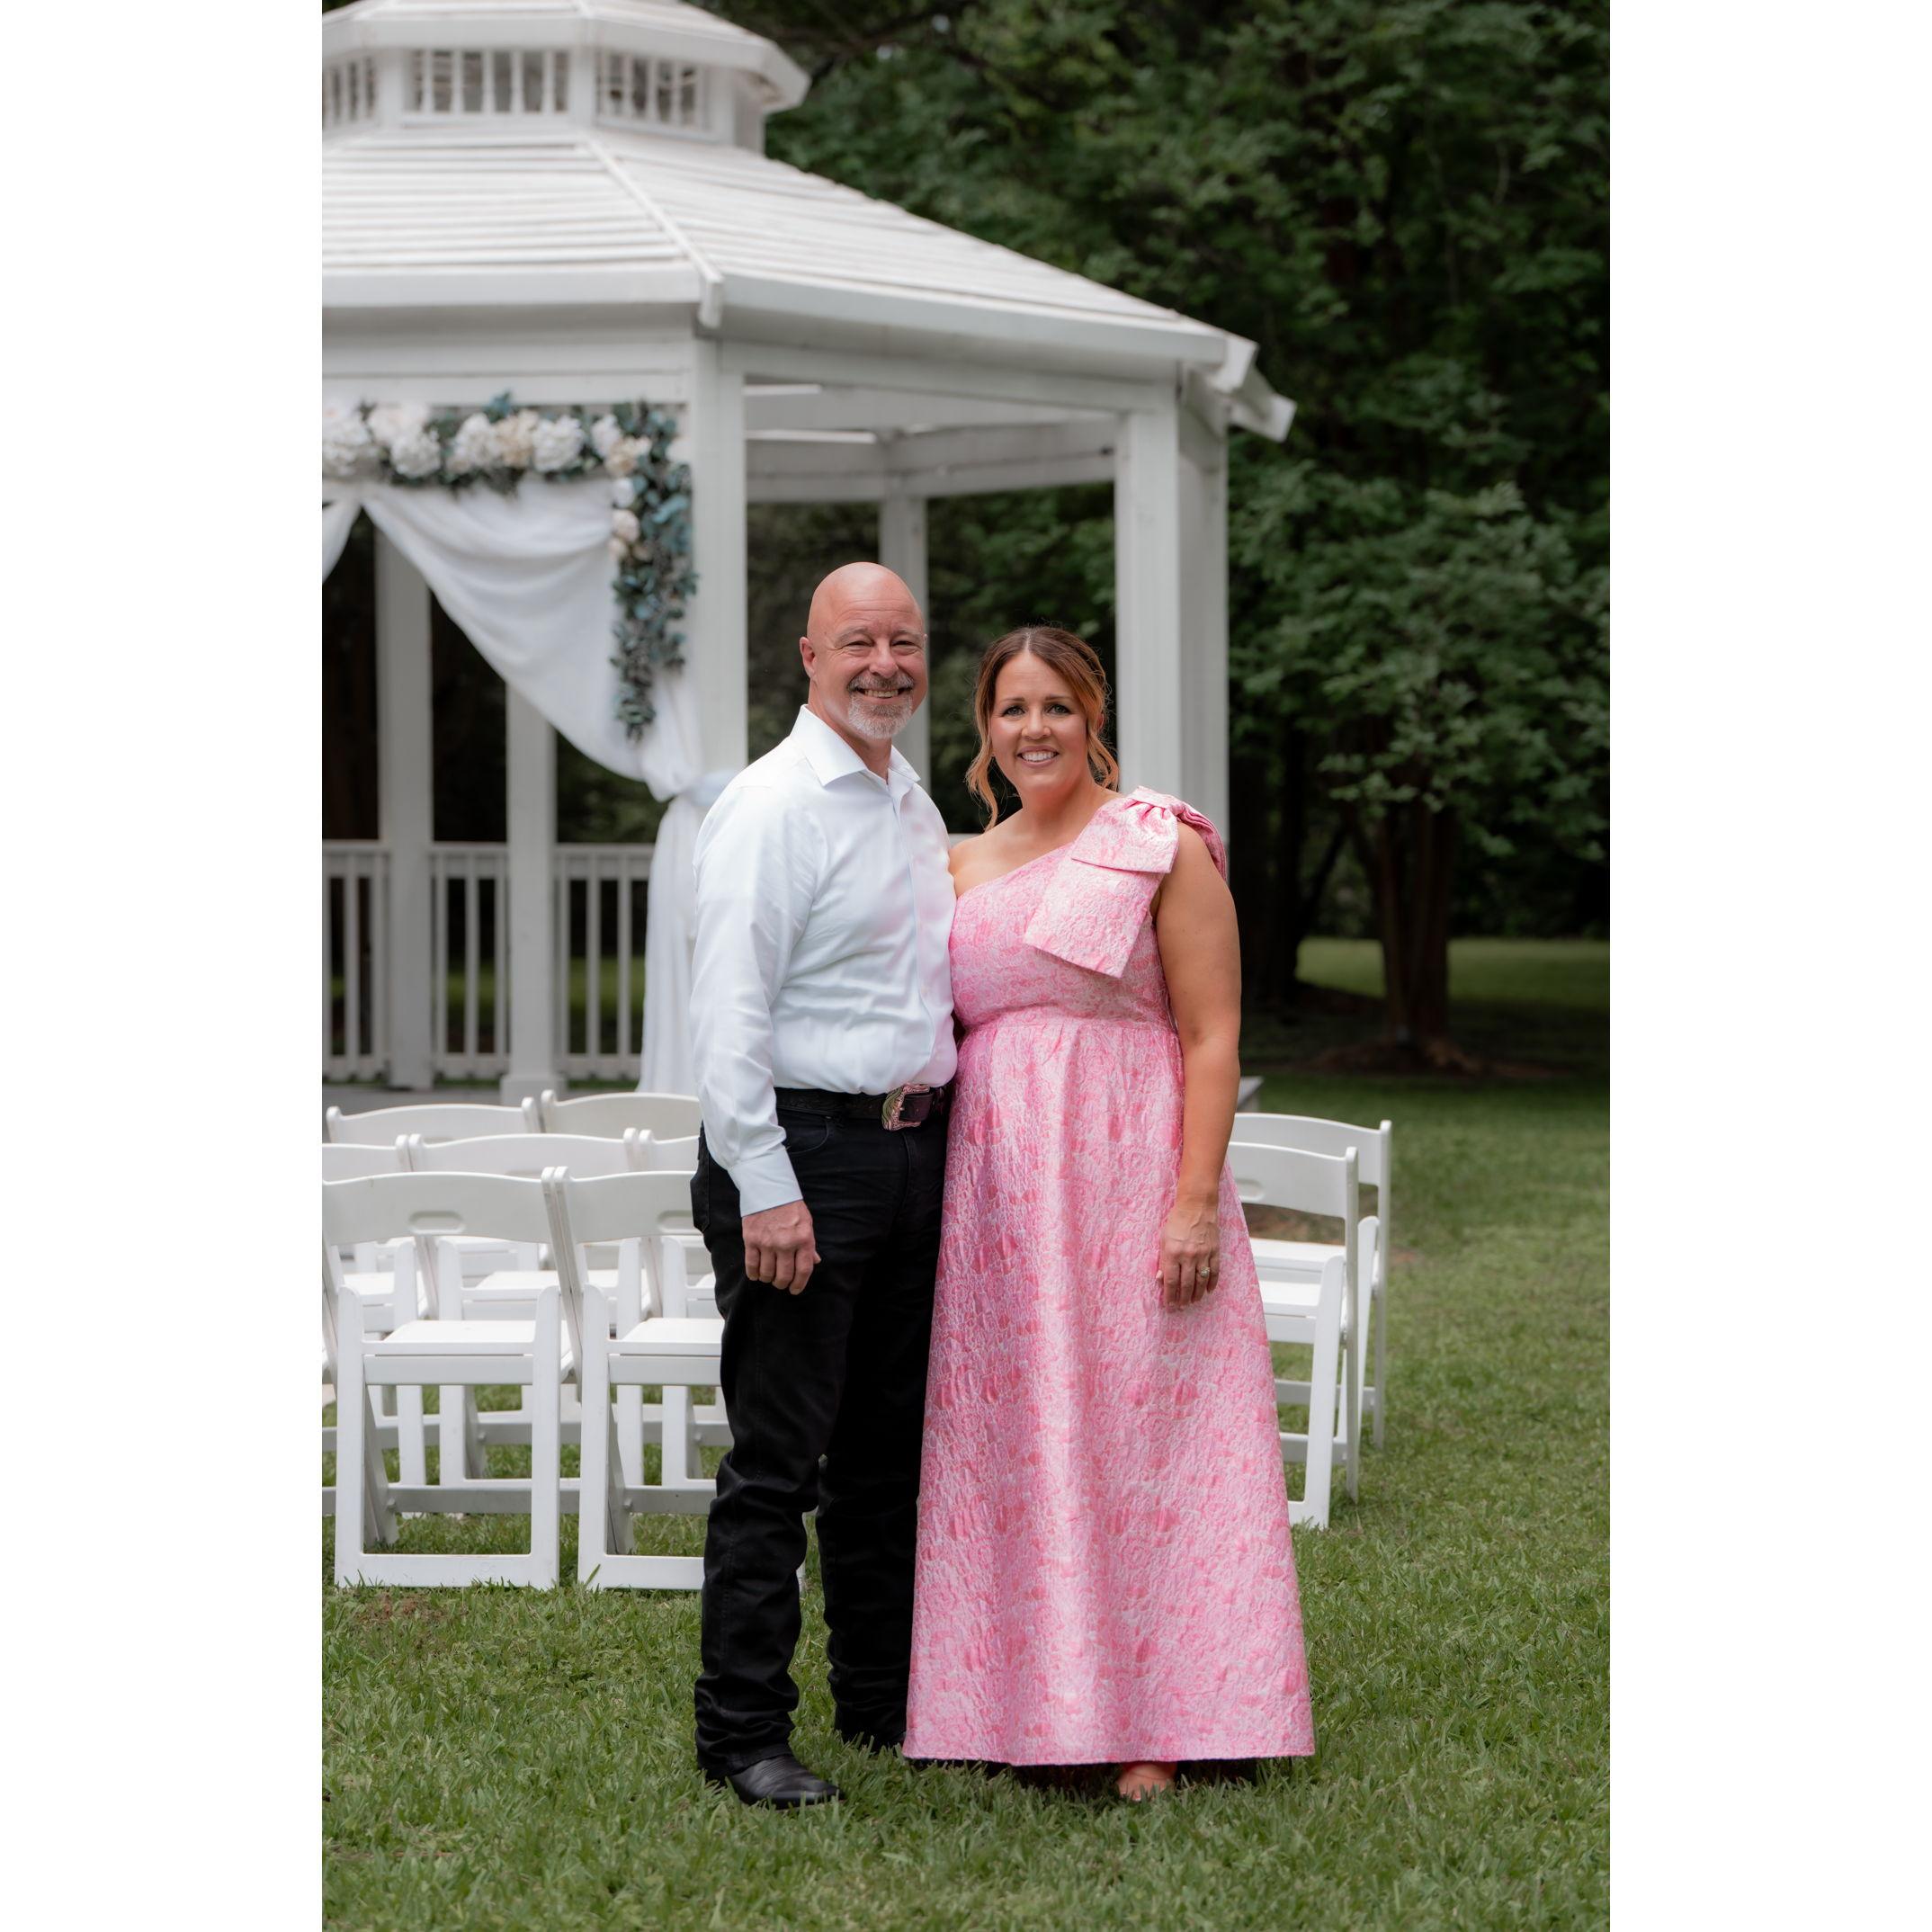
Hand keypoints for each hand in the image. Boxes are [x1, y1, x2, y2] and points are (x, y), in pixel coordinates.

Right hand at [743, 1199, 818, 1294]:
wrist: (768, 1189)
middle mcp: (786, 1243)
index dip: (799, 1284)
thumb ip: (809, 1244)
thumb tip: (815, 1261)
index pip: (803, 1270)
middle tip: (781, 1283)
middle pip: (784, 1275)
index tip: (795, 1289)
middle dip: (782, 1283)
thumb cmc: (789, 1206)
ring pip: (767, 1273)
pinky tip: (756, 1275)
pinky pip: (751, 1264)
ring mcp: (768, 1242)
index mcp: (804, 1239)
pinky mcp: (751, 1240)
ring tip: (769, 1277)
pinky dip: (754, 1274)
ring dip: (768, 1279)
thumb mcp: (806, 1223)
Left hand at [1159, 1193, 1220, 1307]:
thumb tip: (1161, 1279)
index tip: (1169, 1304)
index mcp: (1173, 1253)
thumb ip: (1163, 1260)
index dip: (1169, 1295)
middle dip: (1183, 1298)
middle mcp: (1188, 1255)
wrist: (1196, 1206)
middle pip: (1186, 1284)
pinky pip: (1215, 1272)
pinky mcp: (1215, 1251)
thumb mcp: (1163, 1239)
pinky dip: (1212, 1284)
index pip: (1171, 1281)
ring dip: (1197, 1294)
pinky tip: (1209, 1291)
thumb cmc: (1176, 1221)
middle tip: (1181, 1306)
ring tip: (1193, 1301)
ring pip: (1201, 1281)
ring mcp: (1203, 1254)